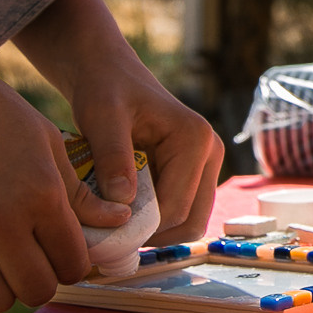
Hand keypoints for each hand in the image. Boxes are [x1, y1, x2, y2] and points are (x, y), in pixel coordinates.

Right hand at [0, 54, 127, 312]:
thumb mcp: (48, 144)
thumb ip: (81, 195)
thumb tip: (120, 220)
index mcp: (40, 196)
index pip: (72, 263)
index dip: (76, 264)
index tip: (68, 252)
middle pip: (36, 291)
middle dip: (46, 280)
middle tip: (42, 260)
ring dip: (9, 288)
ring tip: (10, 260)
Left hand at [9, 0, 224, 243]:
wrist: (109, 75)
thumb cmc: (104, 90)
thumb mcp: (101, 118)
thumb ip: (113, 157)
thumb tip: (123, 202)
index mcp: (196, 139)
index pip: (175, 208)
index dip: (139, 229)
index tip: (100, 236)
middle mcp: (211, 152)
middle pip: (189, 222)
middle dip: (150, 235)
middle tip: (108, 237)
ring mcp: (206, 164)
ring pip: (188, 222)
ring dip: (153, 231)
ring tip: (113, 224)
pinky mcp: (195, 173)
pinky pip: (181, 212)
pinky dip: (154, 221)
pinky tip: (122, 213)